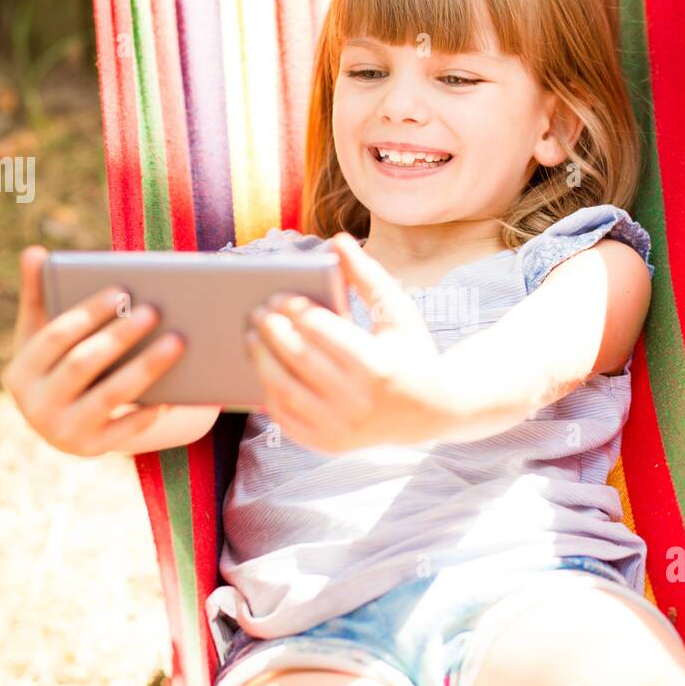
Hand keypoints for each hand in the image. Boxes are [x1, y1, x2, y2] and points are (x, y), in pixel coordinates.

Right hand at [0, 245, 216, 456]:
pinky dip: (148, 412)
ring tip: (178, 341)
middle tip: (156, 310)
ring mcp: (62, 432)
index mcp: (20, 372)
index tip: (122, 290)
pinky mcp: (91, 450)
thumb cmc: (54, 365)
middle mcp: (35, 405)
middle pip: (84, 364)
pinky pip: (125, 429)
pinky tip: (175, 392)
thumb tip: (34, 252)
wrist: (58, 421)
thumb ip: (39, 294)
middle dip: (121, 336)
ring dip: (146, 367)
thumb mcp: (40, 334)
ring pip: (111, 395)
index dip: (88, 313)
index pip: (56, 336)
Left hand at [244, 232, 452, 454]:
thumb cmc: (412, 352)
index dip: (295, 310)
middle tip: (256, 311)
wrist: (433, 413)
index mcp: (377, 366)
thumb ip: (368, 276)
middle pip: (298, 359)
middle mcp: (357, 402)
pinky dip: (269, 393)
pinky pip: (286, 418)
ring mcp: (341, 428)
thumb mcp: (399, 313)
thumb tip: (337, 240)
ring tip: (252, 337)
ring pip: (284, 390)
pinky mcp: (329, 445)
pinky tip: (262, 369)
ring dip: (261, 360)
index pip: (322, 331)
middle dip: (271, 331)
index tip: (278, 295)